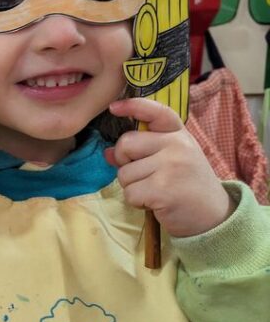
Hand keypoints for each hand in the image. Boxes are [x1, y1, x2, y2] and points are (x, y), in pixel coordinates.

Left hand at [105, 98, 232, 236]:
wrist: (214, 215)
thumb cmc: (188, 185)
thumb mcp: (170, 161)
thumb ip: (141, 153)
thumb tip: (108, 152)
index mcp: (179, 135)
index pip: (156, 112)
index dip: (133, 106)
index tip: (114, 107)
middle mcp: (177, 145)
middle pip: (126, 144)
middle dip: (125, 162)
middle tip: (143, 174)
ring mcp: (170, 166)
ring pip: (124, 172)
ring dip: (132, 186)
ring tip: (154, 190)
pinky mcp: (162, 189)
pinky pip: (129, 192)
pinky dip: (136, 201)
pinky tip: (154, 202)